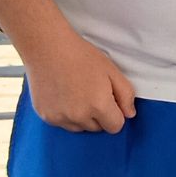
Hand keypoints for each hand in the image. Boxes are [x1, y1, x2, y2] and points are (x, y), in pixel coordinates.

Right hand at [20, 28, 136, 133]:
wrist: (48, 48)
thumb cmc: (81, 55)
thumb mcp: (111, 70)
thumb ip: (125, 94)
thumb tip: (129, 114)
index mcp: (98, 105)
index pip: (115, 127)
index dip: (115, 114)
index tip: (109, 100)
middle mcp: (79, 116)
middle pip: (97, 128)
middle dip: (99, 115)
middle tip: (91, 92)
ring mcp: (60, 118)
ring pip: (80, 128)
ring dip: (82, 117)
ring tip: (76, 93)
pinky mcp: (46, 117)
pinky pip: (62, 124)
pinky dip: (65, 115)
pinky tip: (63, 96)